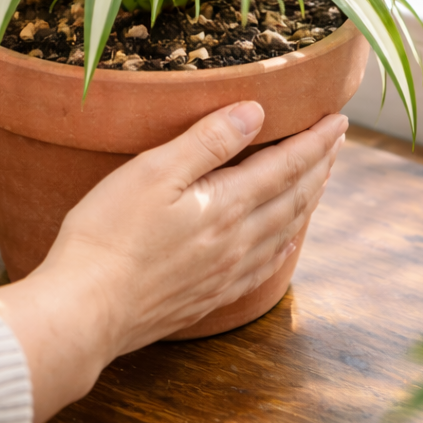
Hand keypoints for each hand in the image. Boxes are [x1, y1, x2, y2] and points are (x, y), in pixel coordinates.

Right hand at [0, 104, 347, 422]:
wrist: (85, 310)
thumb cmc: (109, 234)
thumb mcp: (152, 171)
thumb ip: (207, 141)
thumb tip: (255, 112)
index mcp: (226, 205)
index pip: (286, 166)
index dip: (315, 141)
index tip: (337, 119)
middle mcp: (237, 242)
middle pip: (294, 197)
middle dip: (320, 165)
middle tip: (336, 140)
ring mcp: (226, 272)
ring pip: (285, 230)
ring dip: (309, 200)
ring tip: (320, 179)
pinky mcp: (209, 294)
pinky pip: (266, 264)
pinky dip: (286, 242)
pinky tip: (286, 239)